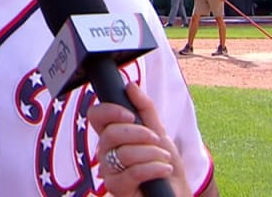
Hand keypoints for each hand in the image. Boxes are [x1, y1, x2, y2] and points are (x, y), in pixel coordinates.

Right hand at [88, 82, 191, 196]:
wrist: (176, 193)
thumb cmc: (164, 165)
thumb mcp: (159, 132)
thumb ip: (145, 109)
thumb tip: (130, 86)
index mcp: (112, 135)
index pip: (96, 116)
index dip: (109, 111)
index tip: (130, 114)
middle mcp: (105, 152)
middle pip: (110, 133)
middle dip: (139, 133)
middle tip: (156, 139)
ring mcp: (109, 171)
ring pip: (124, 153)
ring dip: (152, 154)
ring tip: (164, 159)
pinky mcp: (116, 188)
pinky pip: (133, 172)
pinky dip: (154, 168)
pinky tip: (164, 170)